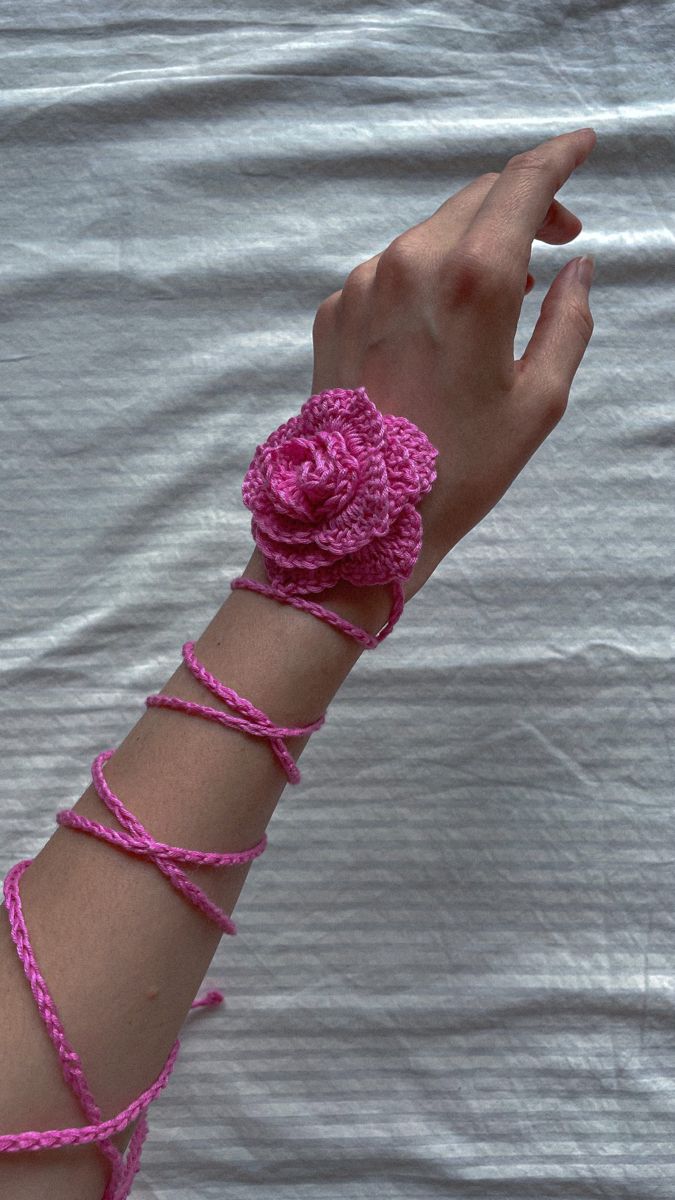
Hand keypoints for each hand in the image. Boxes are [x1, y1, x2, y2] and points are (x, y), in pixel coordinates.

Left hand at [310, 127, 596, 602]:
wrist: (359, 518)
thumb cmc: (459, 468)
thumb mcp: (538, 402)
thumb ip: (568, 322)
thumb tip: (577, 270)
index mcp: (471, 280)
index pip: (520, 184)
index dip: (557, 158)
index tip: (581, 147)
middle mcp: (409, 265)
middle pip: (475, 199)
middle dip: (522, 206)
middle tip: (555, 241)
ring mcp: (362, 286)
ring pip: (430, 234)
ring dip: (473, 244)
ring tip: (503, 295)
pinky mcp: (332, 312)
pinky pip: (390, 272)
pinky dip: (425, 278)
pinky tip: (441, 325)